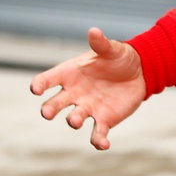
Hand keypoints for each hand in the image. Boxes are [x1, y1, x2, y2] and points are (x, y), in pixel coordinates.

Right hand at [29, 27, 145, 149]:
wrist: (140, 72)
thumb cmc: (119, 57)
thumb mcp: (111, 49)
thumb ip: (101, 43)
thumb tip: (94, 31)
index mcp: (70, 73)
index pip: (48, 79)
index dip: (39, 84)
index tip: (35, 89)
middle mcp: (74, 93)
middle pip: (55, 103)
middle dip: (50, 109)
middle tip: (47, 113)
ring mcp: (87, 108)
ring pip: (74, 118)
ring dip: (72, 120)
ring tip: (74, 120)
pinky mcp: (104, 120)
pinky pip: (97, 133)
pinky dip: (98, 141)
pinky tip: (103, 144)